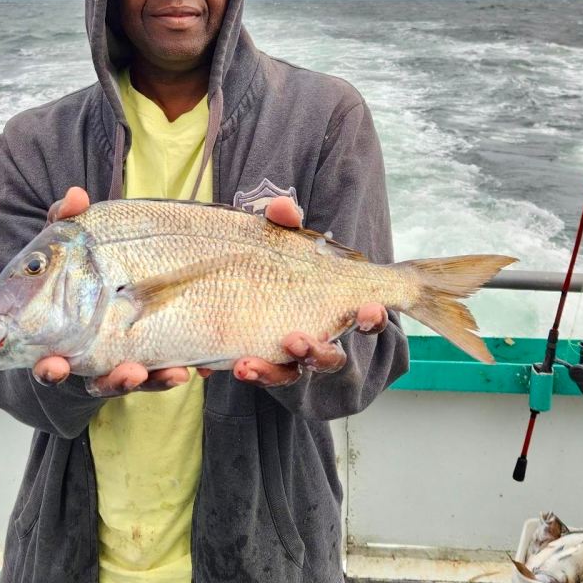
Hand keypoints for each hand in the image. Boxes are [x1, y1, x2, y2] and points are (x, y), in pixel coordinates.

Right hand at [36, 187, 191, 395]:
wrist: (119, 274)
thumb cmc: (83, 265)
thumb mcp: (73, 242)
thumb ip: (69, 218)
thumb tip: (76, 196)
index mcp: (60, 336)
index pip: (48, 360)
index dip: (49, 368)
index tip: (54, 365)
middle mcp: (87, 356)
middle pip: (93, 379)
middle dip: (107, 380)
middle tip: (119, 373)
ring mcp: (121, 361)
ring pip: (127, 380)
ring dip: (141, 380)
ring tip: (160, 372)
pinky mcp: (152, 360)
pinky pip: (161, 373)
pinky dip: (171, 374)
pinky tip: (187, 368)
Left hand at [221, 195, 387, 386]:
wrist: (232, 283)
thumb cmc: (272, 262)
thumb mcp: (277, 239)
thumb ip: (282, 223)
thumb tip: (283, 207)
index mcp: (334, 310)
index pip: (364, 320)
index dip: (371, 318)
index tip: (369, 308)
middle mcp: (315, 339)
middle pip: (328, 359)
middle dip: (317, 353)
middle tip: (296, 340)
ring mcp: (284, 357)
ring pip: (286, 375)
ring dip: (269, 372)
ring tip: (246, 364)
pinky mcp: (254, 362)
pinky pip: (250, 373)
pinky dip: (235, 369)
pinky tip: (211, 365)